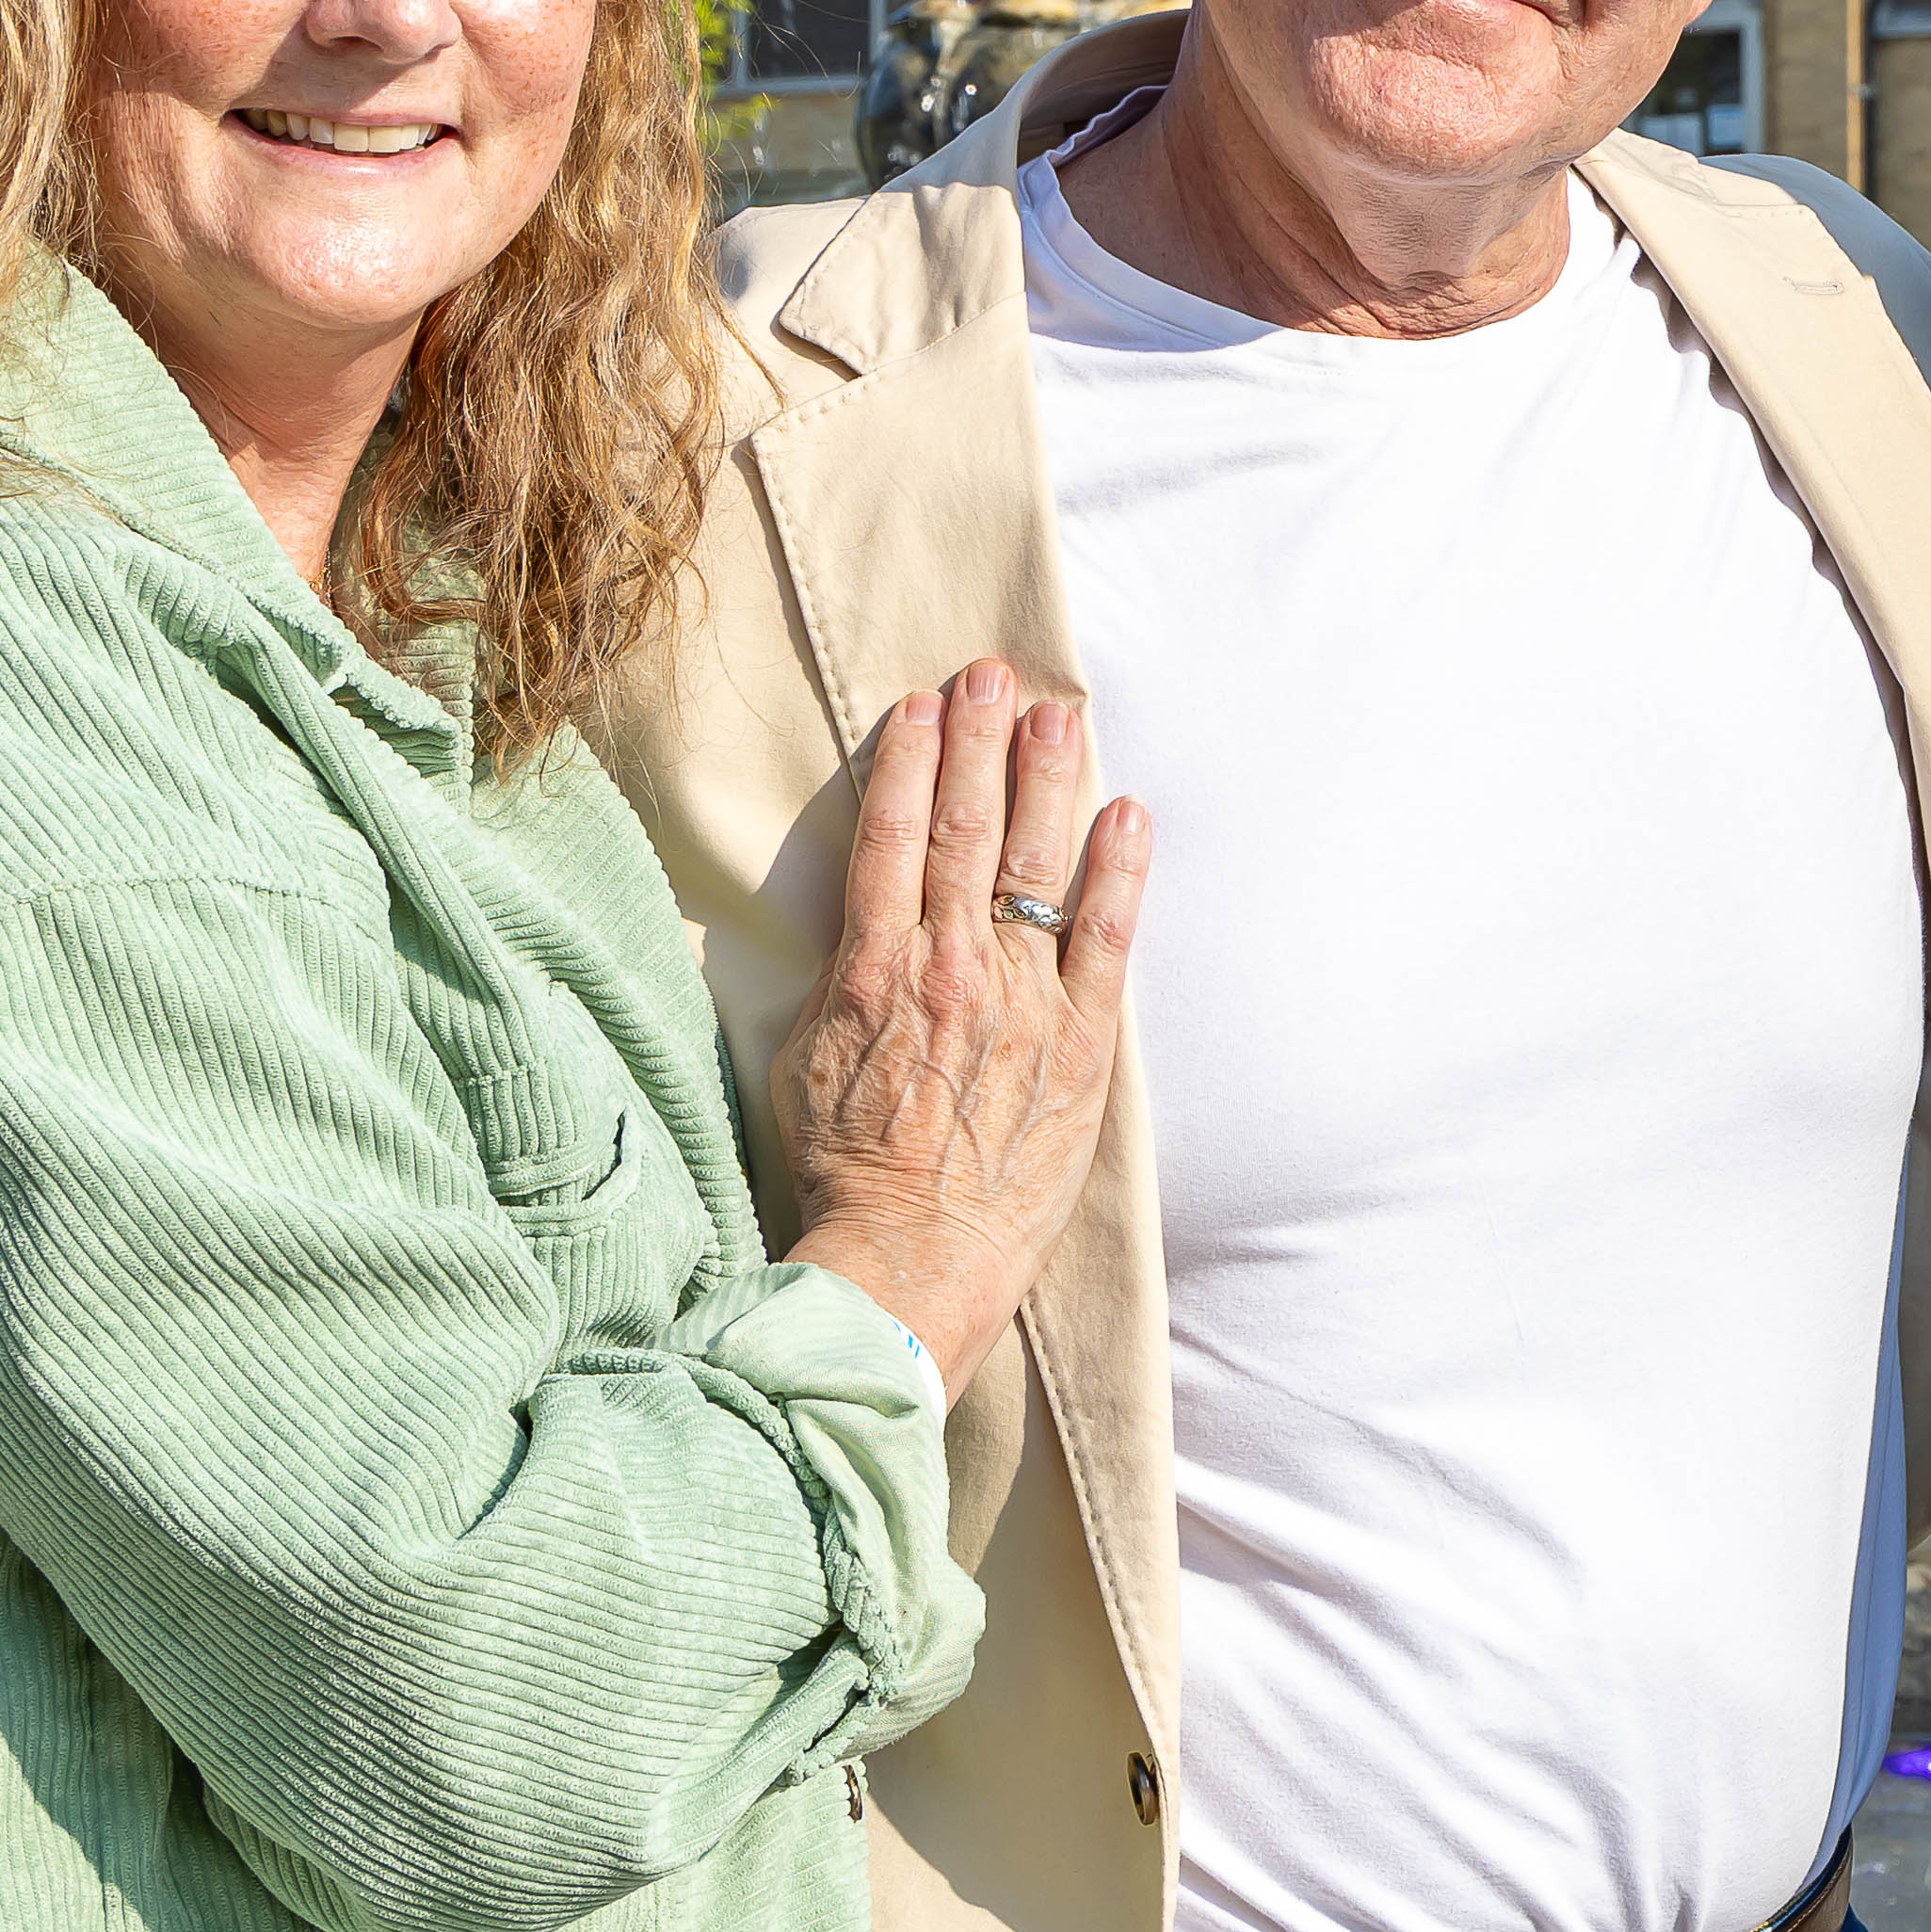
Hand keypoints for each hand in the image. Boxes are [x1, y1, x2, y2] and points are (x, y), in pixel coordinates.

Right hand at [768, 660, 1144, 1395]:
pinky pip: (1108, 942)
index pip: (892, 837)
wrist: (911, 1258)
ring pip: (1036, 868)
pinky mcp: (1084, 1046)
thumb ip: (832, 982)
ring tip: (1057, 715)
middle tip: (993, 673)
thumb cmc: (844, 1171)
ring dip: (1046, 782)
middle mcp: (953, 969)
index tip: (923, 707)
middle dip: (979, 744)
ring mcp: (1024, 1002)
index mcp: (876, 970)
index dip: (909, 762)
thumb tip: (837, 928)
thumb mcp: (801, 1063)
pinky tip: (1129, 815)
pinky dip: (1120, 874)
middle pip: (965, 830)